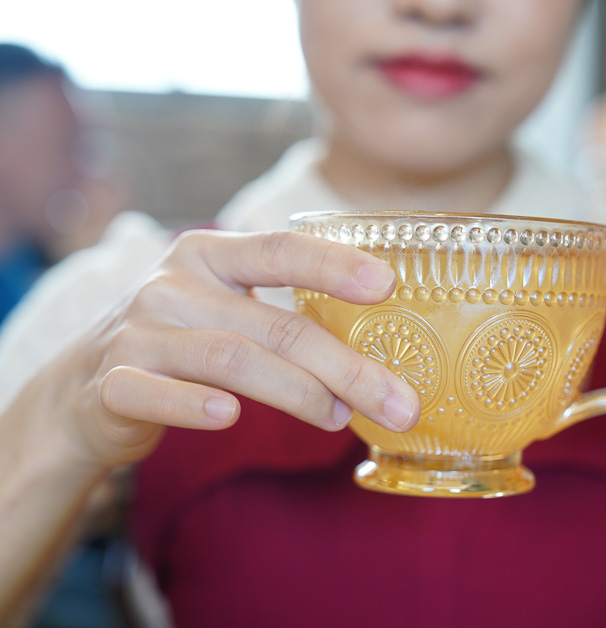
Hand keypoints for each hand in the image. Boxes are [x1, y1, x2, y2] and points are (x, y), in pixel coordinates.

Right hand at [36, 230, 419, 468]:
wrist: (85, 387)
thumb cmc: (184, 344)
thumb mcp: (228, 311)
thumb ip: (286, 321)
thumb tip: (378, 362)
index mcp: (211, 256)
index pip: (280, 250)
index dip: (333, 265)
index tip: (388, 284)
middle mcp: (174, 285)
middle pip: (276, 325)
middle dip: (347, 368)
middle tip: (399, 404)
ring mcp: (139, 332)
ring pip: (231, 359)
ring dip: (298, 393)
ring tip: (340, 418)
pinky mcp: (112, 382)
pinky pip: (155, 393)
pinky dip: (193, 406)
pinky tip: (229, 417)